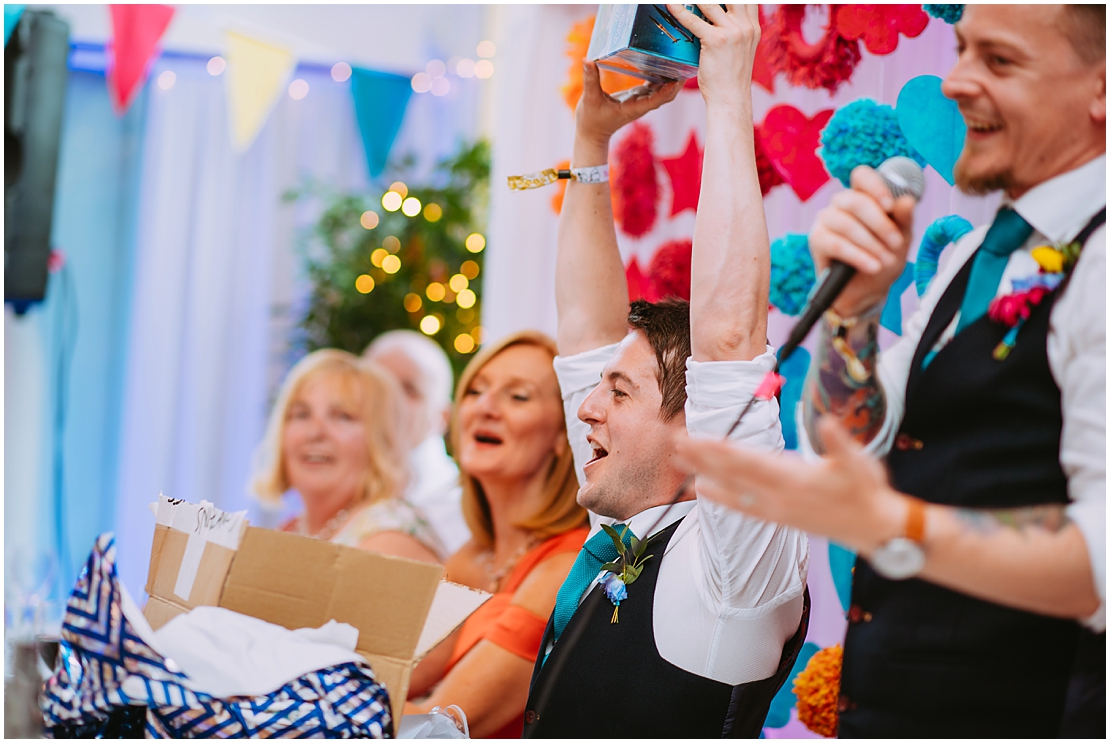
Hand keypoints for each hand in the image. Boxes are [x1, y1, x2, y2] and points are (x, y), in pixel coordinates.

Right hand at [575, 61, 680, 149]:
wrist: (591, 134)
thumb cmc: (591, 121)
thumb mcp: (589, 99)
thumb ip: (590, 80)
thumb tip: (587, 59)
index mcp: (634, 108)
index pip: (656, 100)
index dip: (668, 90)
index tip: (676, 78)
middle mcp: (641, 105)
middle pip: (666, 95)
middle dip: (677, 82)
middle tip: (685, 62)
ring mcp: (640, 101)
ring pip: (662, 90)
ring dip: (671, 78)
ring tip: (678, 57)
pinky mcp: (636, 97)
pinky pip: (653, 87)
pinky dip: (660, 76)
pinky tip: (661, 61)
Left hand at [667, 4, 760, 107]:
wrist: (731, 98)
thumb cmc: (730, 78)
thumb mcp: (740, 50)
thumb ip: (733, 33)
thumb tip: (714, 22)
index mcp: (753, 28)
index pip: (747, 0)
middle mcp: (746, 26)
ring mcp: (732, 32)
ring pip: (709, 4)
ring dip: (694, 0)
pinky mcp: (716, 40)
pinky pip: (694, 21)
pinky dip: (679, 11)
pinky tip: (670, 4)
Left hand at [673, 417, 905, 554]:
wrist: (875, 530)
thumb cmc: (868, 492)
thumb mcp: (859, 462)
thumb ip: (840, 443)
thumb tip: (829, 422)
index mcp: (793, 479)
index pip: (747, 461)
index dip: (720, 449)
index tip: (696, 438)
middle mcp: (778, 496)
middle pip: (732, 473)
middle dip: (703, 457)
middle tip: (676, 441)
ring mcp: (776, 509)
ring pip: (732, 488)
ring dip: (705, 473)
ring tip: (680, 460)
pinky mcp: (779, 518)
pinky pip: (743, 507)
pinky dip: (722, 498)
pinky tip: (703, 489)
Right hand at [809, 165, 916, 316]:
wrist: (867, 290)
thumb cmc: (883, 258)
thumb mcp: (901, 238)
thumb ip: (904, 219)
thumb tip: (908, 200)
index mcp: (862, 196)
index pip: (862, 176)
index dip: (875, 186)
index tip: (890, 206)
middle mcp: (841, 204)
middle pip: (856, 201)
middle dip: (880, 224)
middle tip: (897, 243)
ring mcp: (826, 220)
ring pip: (846, 224)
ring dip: (871, 244)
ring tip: (885, 261)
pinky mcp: (816, 240)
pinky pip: (836, 244)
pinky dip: (858, 256)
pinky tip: (872, 266)